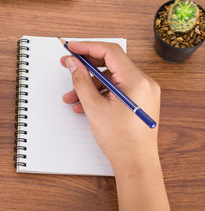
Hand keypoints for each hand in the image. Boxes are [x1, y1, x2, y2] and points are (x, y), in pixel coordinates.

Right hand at [60, 42, 160, 172]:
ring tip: (71, 98)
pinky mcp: (139, 102)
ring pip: (111, 80)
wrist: (136, 163)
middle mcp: (143, 83)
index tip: (71, 48)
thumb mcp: (94, 107)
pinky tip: (84, 105)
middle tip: (68, 66)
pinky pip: (116, 90)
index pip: (110, 52)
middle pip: (110, 65)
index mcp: (136, 80)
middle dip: (86, 68)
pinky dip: (99, 94)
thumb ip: (81, 81)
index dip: (88, 47)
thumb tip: (74, 64)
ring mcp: (143, 93)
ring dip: (89, 85)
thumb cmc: (121, 139)